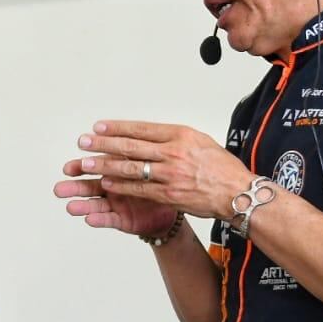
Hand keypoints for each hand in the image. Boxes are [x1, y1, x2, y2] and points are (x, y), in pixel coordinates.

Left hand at [57, 121, 252, 225]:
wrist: (238, 192)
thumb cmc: (221, 167)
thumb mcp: (199, 141)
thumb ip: (174, 138)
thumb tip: (149, 134)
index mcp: (180, 135)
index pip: (142, 129)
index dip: (117, 128)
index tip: (99, 127)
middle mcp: (174, 152)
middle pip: (131, 146)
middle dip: (104, 144)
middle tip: (84, 142)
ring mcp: (170, 174)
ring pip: (131, 168)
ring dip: (106, 166)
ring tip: (87, 163)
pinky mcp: (169, 194)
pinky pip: (139, 189)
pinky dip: (121, 186)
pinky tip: (107, 183)